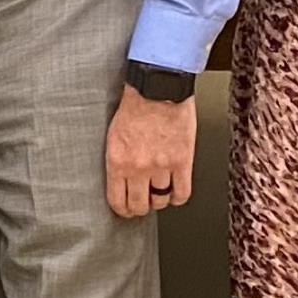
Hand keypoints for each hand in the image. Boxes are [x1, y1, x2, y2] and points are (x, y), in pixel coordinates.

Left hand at [104, 87, 197, 219]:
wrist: (158, 88)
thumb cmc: (136, 105)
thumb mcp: (114, 135)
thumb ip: (118, 160)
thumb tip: (120, 180)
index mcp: (117, 161)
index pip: (118, 200)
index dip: (123, 210)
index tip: (126, 210)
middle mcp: (138, 167)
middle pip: (140, 206)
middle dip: (140, 208)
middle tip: (143, 204)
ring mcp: (162, 166)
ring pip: (161, 200)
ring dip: (160, 199)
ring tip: (159, 193)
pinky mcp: (182, 161)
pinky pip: (182, 193)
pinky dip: (178, 196)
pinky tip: (175, 192)